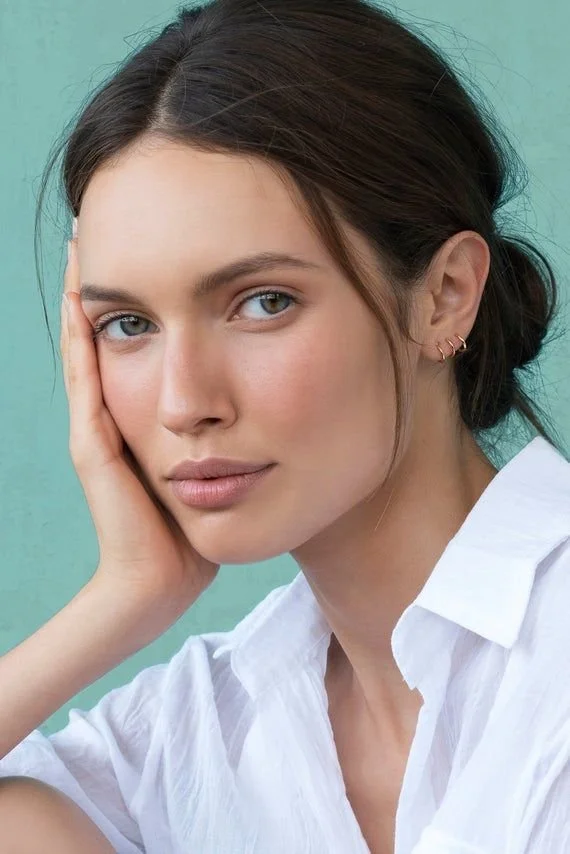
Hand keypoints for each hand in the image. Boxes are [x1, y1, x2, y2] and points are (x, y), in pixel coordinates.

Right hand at [60, 225, 219, 628]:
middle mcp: (121, 411)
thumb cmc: (200, 528)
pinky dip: (82, 333)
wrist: (163, 580)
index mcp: (150, 414)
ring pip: (92, 343)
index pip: (146, 338)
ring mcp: (102, 424)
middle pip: (114, 330)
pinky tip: (84, 292)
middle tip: (112, 219)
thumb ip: (240, 430)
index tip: (162, 242)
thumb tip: (282, 397)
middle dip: (117, 277)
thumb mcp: (225, 466)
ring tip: (86, 238)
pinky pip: (86, 374)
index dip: (148, 291)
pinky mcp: (95, 442)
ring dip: (91, 291)